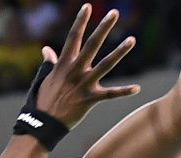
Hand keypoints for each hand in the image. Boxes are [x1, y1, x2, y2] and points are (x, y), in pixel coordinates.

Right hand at [35, 5, 140, 128]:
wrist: (43, 123)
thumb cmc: (43, 101)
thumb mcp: (43, 79)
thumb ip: (49, 63)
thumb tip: (46, 50)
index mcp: (63, 64)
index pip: (73, 37)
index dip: (80, 21)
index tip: (88, 6)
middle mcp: (75, 70)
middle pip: (92, 44)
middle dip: (104, 27)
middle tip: (115, 13)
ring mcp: (83, 84)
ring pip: (105, 64)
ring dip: (120, 52)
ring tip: (133, 39)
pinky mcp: (90, 99)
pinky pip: (110, 95)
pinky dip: (123, 92)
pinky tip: (137, 88)